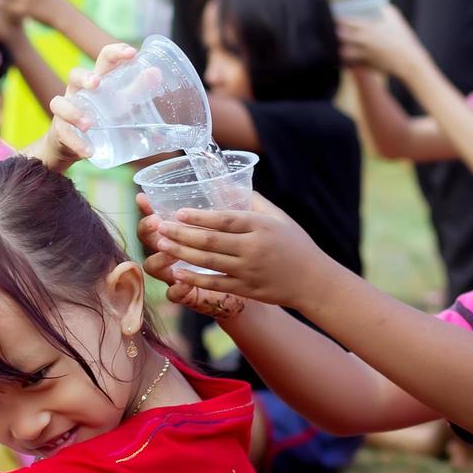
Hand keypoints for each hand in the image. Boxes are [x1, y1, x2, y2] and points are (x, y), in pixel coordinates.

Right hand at [25, 42, 138, 172]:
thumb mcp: (120, 104)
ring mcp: (65, 110)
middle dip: (84, 77)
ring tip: (89, 125)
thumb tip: (157, 73)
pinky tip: (88, 151)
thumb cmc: (100, 117)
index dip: (116, 52)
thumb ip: (137, 90)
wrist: (72, 145)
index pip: (103, 59)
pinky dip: (76, 142)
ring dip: (74, 113)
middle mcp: (77, 91)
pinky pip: (63, 133)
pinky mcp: (60, 130)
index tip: (132, 53)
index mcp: (95, 81)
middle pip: (74, 75)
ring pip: (60, 103)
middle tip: (96, 83)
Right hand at [139, 200, 246, 319]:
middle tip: (159, 223)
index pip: (158, 216)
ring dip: (160, 257)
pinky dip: (176, 288)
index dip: (147, 208)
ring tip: (170, 252)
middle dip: (148, 230)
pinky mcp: (187, 294)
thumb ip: (233, 204)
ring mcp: (176, 274)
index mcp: (182, 232)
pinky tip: (184, 281)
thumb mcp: (241, 224)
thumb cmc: (245, 248)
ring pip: (153, 266)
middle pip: (148, 239)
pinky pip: (173, 294)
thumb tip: (226, 182)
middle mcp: (173, 251)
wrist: (256, 282)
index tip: (143, 198)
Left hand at [151, 193, 331, 308]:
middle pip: (211, 240)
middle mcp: (253, 248)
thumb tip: (224, 182)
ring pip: (208, 262)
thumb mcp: (277, 217)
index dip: (199, 216)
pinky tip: (176, 272)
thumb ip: (251, 199)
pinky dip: (194, 278)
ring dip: (181, 253)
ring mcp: (249, 270)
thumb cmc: (294, 244)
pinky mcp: (246, 289)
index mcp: (260, 226)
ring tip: (161, 244)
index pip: (225, 219)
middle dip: (181, 233)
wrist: (313, 280)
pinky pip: (215, 283)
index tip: (178, 212)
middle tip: (159, 227)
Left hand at [337, 5, 424, 74]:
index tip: (333, 15)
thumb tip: (373, 4)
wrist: (409, 61)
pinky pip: (348, 63)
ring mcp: (363, 53)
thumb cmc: (402, 36)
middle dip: (334, 31)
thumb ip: (382, 8)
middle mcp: (363, 40)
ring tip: (335, 43)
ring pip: (341, 50)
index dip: (336, 17)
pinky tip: (342, 56)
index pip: (345, 20)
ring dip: (337, 47)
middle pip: (340, 35)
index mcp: (368, 27)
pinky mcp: (364, 65)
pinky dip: (344, 59)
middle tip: (330, 28)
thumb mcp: (394, 17)